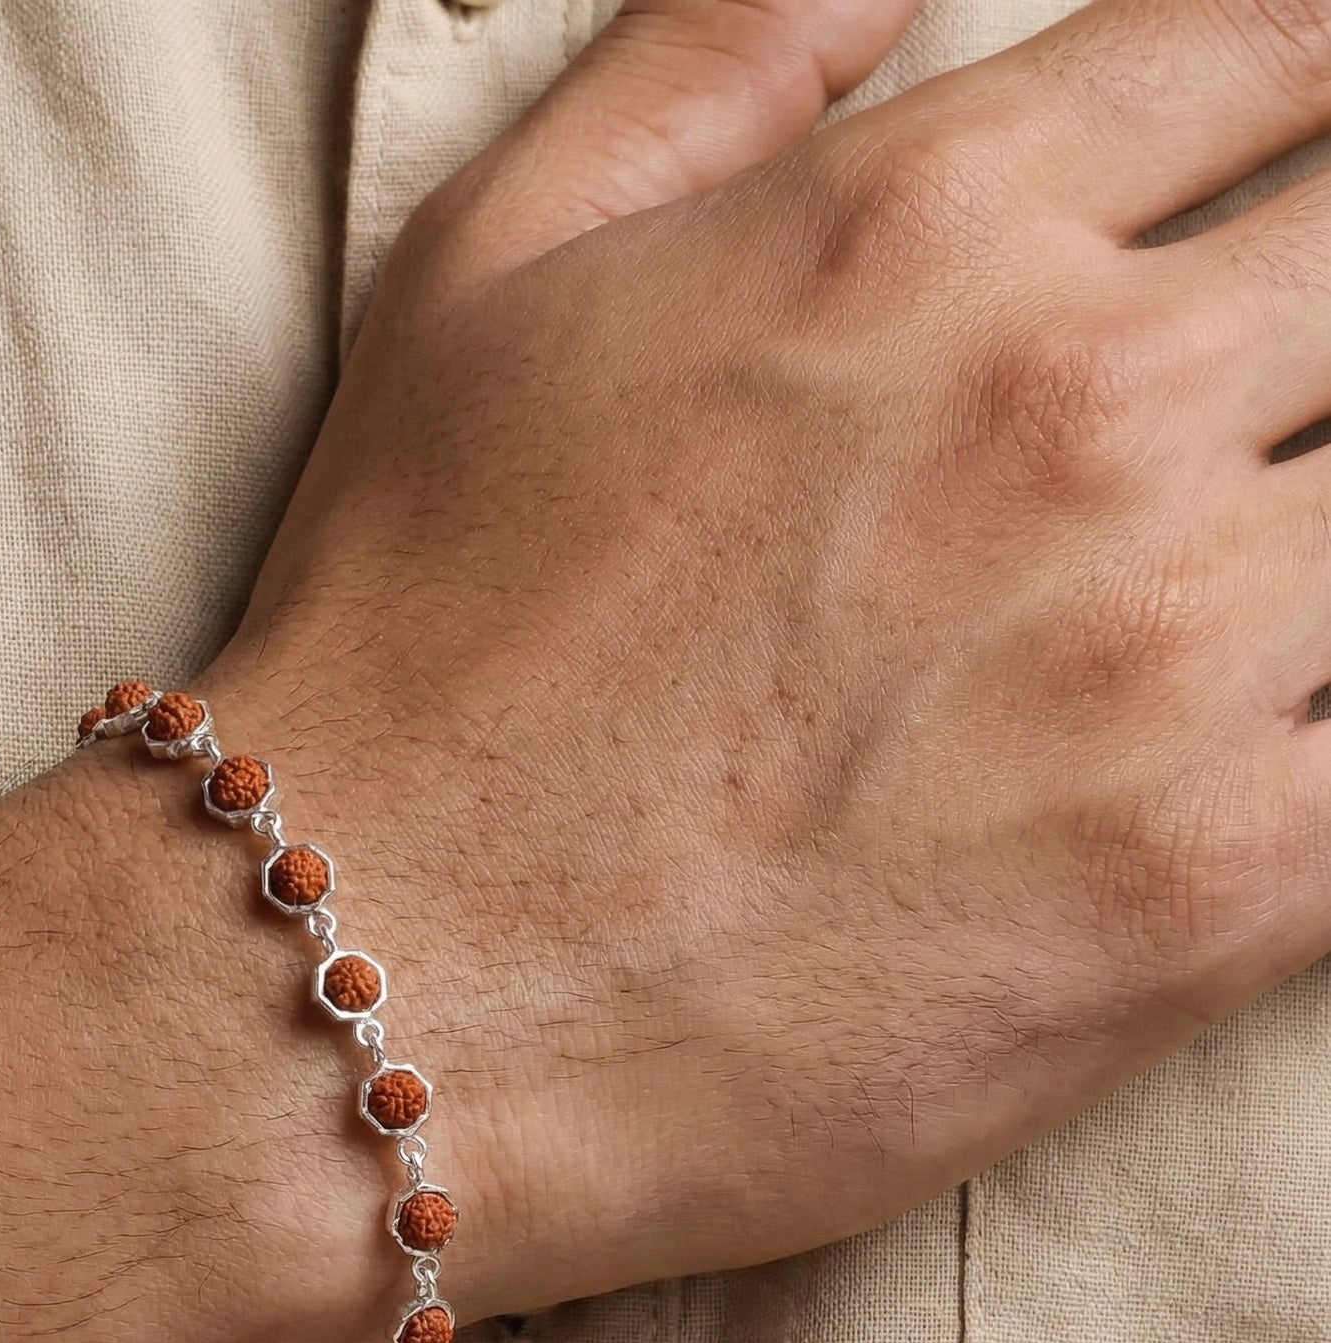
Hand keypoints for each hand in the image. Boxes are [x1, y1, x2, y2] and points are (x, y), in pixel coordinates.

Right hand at [198, 0, 1330, 1320]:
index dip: (1325, 79)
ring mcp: (1170, 657)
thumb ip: (708, 61)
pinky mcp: (1208, 890)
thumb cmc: (405, 645)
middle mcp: (1082, 406)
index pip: (1284, 40)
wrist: (379, 976)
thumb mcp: (483, 277)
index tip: (1312, 146)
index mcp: (926, 229)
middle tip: (1273, 385)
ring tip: (1222, 577)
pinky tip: (1265, 733)